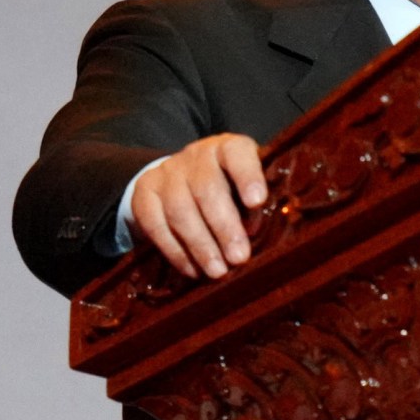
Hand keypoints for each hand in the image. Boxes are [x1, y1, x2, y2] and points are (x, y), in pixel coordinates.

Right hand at [129, 134, 267, 279]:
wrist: (182, 178)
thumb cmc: (230, 187)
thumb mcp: (248, 185)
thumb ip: (258, 203)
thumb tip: (274, 235)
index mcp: (227, 148)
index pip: (237, 153)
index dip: (247, 176)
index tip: (257, 202)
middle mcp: (195, 155)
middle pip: (207, 189)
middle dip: (224, 227)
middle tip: (239, 258)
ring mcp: (166, 173)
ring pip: (180, 210)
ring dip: (200, 246)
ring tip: (218, 271)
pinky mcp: (144, 193)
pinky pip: (155, 225)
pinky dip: (175, 251)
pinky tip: (193, 270)